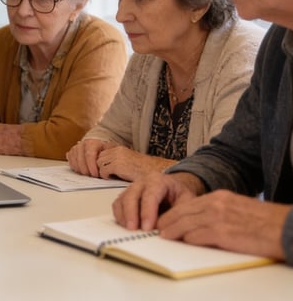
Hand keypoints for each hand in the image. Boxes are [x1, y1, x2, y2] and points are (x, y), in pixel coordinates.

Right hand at [66, 139, 111, 176]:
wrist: (101, 148)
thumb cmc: (107, 152)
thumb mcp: (111, 153)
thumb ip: (110, 158)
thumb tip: (109, 167)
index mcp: (92, 143)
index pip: (89, 155)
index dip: (92, 167)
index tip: (96, 175)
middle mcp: (82, 144)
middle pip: (80, 159)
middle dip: (86, 170)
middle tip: (92, 176)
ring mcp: (76, 148)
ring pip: (74, 161)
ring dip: (81, 170)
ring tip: (88, 174)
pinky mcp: (72, 153)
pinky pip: (70, 162)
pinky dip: (75, 167)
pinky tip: (82, 170)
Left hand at [95, 145, 173, 181]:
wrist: (156, 172)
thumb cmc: (144, 171)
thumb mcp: (128, 163)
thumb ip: (116, 163)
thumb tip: (103, 169)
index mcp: (119, 149)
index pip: (101, 154)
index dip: (101, 163)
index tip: (104, 171)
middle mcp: (117, 150)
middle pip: (98, 158)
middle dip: (99, 167)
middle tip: (106, 176)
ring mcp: (117, 157)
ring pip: (99, 164)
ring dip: (102, 172)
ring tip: (111, 178)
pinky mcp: (118, 165)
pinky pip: (103, 170)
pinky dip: (106, 176)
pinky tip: (113, 179)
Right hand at [112, 171, 202, 230]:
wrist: (173, 188)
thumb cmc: (179, 195)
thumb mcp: (186, 201)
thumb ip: (178, 213)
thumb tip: (165, 228)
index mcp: (158, 180)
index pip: (150, 195)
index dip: (147, 212)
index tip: (148, 228)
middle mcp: (141, 182)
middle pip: (131, 196)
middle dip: (132, 214)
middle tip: (134, 230)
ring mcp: (131, 188)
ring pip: (122, 200)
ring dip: (124, 216)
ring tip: (131, 231)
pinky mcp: (125, 197)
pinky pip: (118, 205)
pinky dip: (120, 216)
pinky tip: (126, 226)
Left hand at [156, 190, 288, 260]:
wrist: (285, 227)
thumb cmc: (266, 222)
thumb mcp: (239, 208)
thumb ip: (220, 211)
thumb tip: (204, 221)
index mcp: (220, 197)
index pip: (189, 204)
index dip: (175, 212)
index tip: (167, 219)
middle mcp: (216, 204)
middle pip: (182, 211)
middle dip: (168, 220)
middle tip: (158, 228)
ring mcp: (217, 217)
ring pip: (185, 223)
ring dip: (172, 230)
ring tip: (164, 236)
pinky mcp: (222, 233)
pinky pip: (197, 236)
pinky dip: (187, 239)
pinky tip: (183, 242)